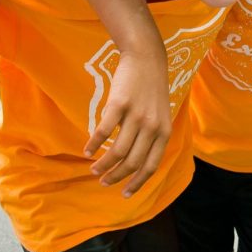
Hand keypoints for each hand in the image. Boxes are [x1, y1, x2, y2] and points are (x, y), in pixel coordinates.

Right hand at [85, 48, 170, 197]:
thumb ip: (153, 136)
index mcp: (164, 132)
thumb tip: (137, 162)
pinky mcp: (119, 104)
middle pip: (132, 163)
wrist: (146, 57)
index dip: (137, 183)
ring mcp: (136, 116)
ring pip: (117, 151)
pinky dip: (94, 144)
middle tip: (104, 181)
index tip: (125, 194)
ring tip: (94, 169)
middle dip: (116, 177)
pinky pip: (103, 132)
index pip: (151, 166)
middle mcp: (152, 126)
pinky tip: (87, 150)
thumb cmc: (152, 88)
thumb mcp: (161, 114)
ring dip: (103, 165)